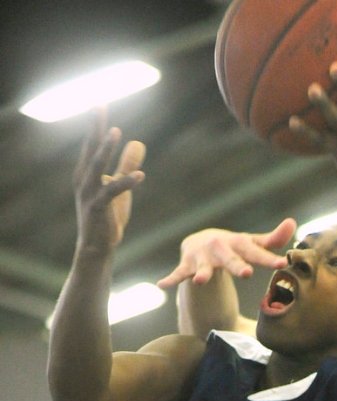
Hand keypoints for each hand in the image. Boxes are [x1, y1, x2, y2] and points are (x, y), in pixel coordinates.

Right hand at [73, 108, 144, 252]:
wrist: (97, 248)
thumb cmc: (107, 218)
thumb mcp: (121, 187)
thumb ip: (126, 164)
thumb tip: (138, 142)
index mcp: (87, 173)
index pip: (92, 145)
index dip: (97, 125)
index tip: (100, 104)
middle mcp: (84, 180)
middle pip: (91, 149)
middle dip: (95, 127)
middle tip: (99, 105)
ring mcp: (89, 194)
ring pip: (97, 166)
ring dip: (106, 149)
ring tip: (115, 132)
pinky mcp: (97, 208)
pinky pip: (112, 192)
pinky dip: (126, 182)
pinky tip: (140, 175)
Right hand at [158, 219, 296, 288]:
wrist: (202, 241)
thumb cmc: (233, 246)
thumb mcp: (251, 243)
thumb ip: (272, 239)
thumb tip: (294, 223)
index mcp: (239, 244)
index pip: (256, 252)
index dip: (268, 258)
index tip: (282, 263)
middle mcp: (221, 248)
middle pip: (230, 259)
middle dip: (237, 266)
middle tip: (246, 273)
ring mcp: (202, 257)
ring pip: (203, 267)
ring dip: (201, 273)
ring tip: (199, 280)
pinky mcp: (187, 265)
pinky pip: (178, 273)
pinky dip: (171, 278)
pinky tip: (162, 284)